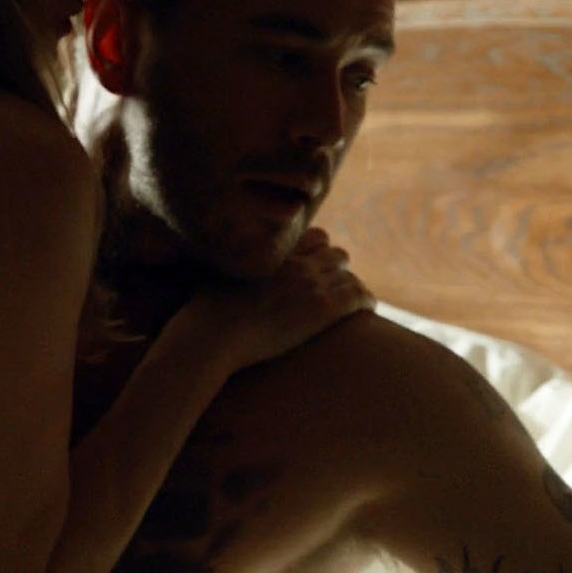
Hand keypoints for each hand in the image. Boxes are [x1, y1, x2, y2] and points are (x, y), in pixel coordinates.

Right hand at [181, 227, 375, 368]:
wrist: (212, 336)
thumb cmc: (204, 312)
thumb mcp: (212, 272)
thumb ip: (223, 258)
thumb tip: (207, 251)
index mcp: (273, 251)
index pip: (313, 236)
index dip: (318, 251)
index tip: (318, 265)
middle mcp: (295, 261)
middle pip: (334, 253)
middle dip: (336, 268)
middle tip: (335, 285)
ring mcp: (311, 283)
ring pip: (348, 273)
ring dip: (349, 285)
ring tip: (351, 300)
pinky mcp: (322, 308)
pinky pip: (358, 296)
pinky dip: (366, 301)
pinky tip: (368, 310)